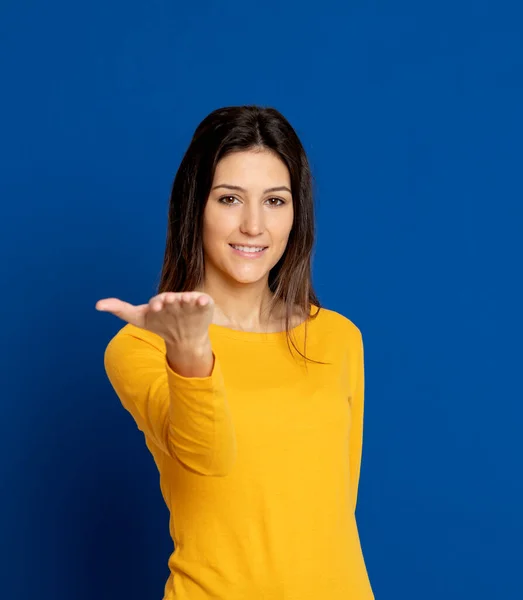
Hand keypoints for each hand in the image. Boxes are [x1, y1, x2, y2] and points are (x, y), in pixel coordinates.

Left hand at [95, 291, 214, 346]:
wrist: (184, 337)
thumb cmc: (160, 323)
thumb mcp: (139, 318)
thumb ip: (120, 309)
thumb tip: (97, 304)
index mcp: (161, 300)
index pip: (158, 301)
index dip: (156, 303)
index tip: (155, 307)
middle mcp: (175, 298)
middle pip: (173, 298)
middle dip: (171, 300)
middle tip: (168, 301)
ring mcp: (190, 301)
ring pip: (188, 299)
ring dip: (187, 299)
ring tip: (187, 300)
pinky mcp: (203, 305)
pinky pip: (204, 301)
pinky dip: (203, 301)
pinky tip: (202, 302)